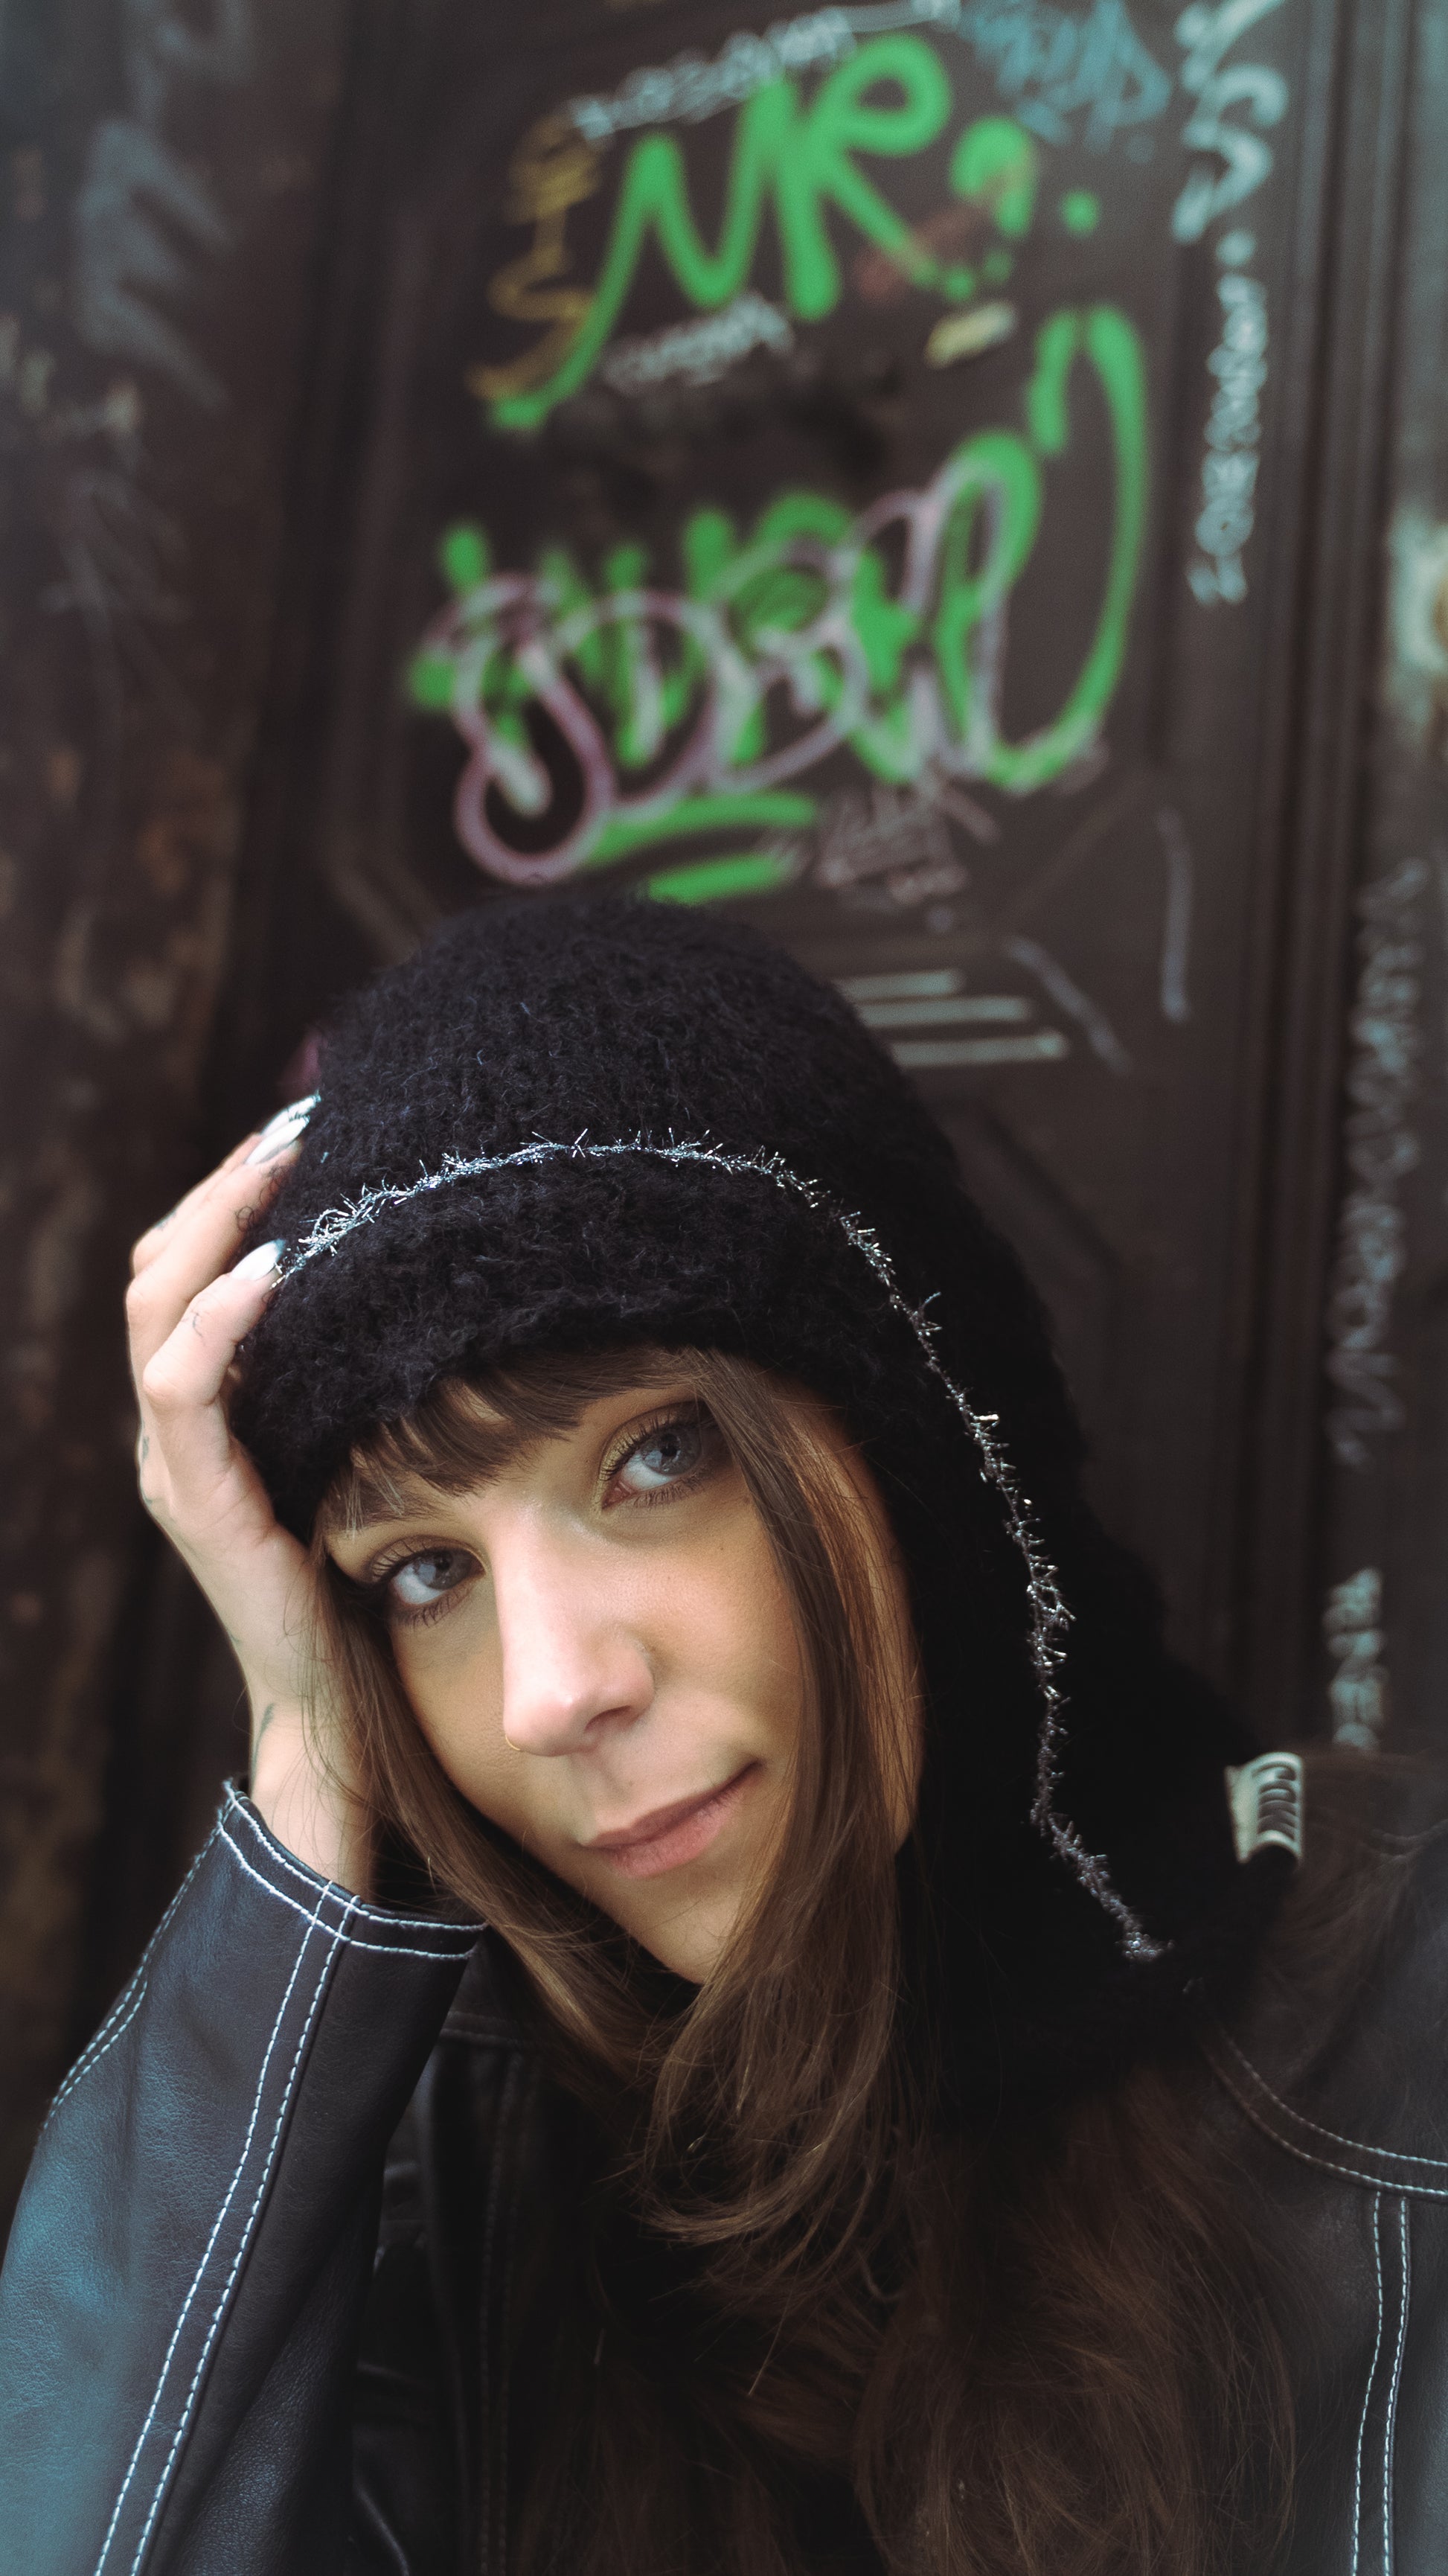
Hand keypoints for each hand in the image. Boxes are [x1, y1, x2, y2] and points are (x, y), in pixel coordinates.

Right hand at [127, 1103, 369, 1890]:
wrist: (346, 1717)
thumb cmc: (379, 1584)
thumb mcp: (382, 1450)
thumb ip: (387, 1376)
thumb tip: (471, 1279)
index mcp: (217, 1408)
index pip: (195, 1266)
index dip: (238, 1190)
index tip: (318, 1121)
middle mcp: (179, 1427)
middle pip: (162, 1266)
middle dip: (227, 1184)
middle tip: (309, 1117)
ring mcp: (179, 1465)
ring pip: (157, 1308)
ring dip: (217, 1224)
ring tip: (286, 1162)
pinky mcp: (199, 1504)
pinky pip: (183, 1391)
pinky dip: (220, 1323)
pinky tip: (276, 1272)